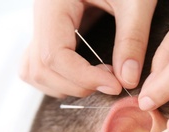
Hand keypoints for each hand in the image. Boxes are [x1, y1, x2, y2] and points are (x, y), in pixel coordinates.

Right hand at [20, 0, 156, 97]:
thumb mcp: (135, 0)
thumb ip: (132, 39)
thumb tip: (127, 80)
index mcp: (53, 3)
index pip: (54, 55)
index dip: (84, 78)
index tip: (115, 85)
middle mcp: (41, 15)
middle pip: (40, 68)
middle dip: (76, 85)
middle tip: (110, 82)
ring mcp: (42, 24)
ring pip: (34, 71)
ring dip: (64, 86)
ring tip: (98, 79)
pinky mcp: (50, 32)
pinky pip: (38, 64)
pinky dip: (57, 79)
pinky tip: (83, 76)